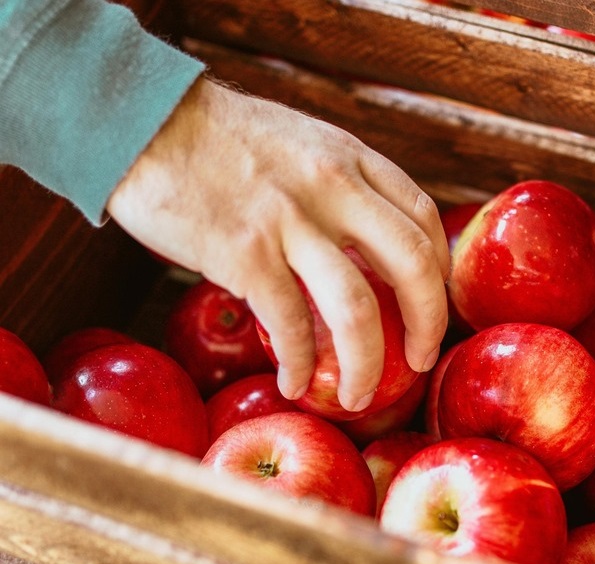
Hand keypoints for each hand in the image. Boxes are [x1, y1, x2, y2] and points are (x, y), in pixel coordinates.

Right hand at [107, 76, 449, 411]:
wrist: (142, 119)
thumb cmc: (220, 138)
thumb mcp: (302, 144)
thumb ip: (340, 186)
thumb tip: (365, 246)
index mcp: (352, 160)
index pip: (423, 218)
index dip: (439, 270)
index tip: (432, 301)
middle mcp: (333, 188)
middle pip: (413, 267)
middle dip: (428, 326)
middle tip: (420, 360)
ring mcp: (290, 222)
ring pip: (357, 311)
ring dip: (366, 367)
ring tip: (359, 398)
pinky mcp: (244, 254)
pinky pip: (290, 326)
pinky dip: (299, 365)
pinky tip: (293, 383)